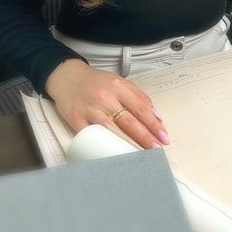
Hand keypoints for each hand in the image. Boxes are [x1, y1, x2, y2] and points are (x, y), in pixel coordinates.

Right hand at [44, 59, 169, 149]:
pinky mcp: (77, 119)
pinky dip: (104, 144)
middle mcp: (105, 98)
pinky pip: (92, 135)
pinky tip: (114, 152)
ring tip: (141, 154)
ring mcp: (90, 109)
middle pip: (129, 121)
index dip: (153, 124)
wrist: (67, 77)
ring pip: (112, 130)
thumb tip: (156, 116)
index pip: (141, 108)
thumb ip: (138, 97)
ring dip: (128, 143)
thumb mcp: (119, 82)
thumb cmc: (96, 82)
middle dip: (145, 137)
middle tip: (157, 149)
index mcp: (118, 87)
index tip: (163, 137)